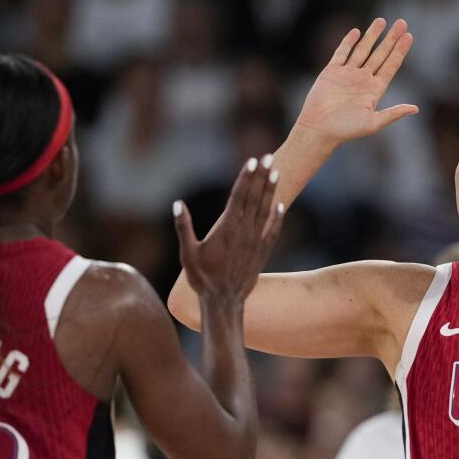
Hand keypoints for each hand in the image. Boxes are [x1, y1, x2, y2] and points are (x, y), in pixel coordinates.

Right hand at [173, 156, 284, 301]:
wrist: (224, 302)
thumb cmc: (202, 278)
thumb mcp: (187, 254)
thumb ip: (183, 228)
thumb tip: (178, 204)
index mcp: (226, 229)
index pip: (238, 197)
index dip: (246, 177)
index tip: (252, 161)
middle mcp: (244, 232)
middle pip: (254, 198)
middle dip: (261, 176)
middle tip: (268, 157)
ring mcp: (255, 242)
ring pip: (265, 211)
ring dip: (270, 191)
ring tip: (275, 172)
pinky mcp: (262, 253)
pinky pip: (272, 231)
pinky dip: (277, 217)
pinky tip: (281, 205)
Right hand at [295, 18, 418, 144]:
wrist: (318, 129)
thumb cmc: (346, 130)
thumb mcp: (373, 123)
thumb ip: (393, 114)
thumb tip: (416, 109)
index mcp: (375, 90)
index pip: (391, 66)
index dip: (400, 51)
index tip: (409, 36)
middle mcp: (363, 80)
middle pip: (380, 54)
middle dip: (391, 39)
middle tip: (402, 23)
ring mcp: (347, 74)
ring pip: (362, 50)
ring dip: (372, 35)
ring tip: (381, 21)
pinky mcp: (332, 72)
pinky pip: (342, 53)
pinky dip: (348, 42)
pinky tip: (356, 32)